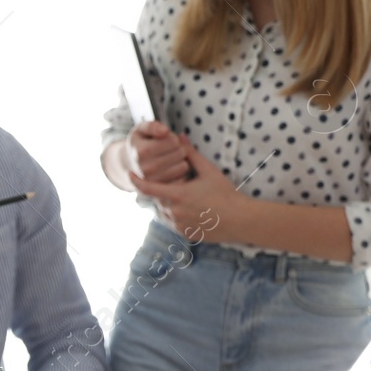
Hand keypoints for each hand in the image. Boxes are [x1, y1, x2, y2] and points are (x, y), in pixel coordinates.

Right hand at [127, 121, 190, 182]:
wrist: (130, 164)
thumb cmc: (140, 144)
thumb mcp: (142, 129)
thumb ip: (153, 126)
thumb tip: (164, 131)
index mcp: (142, 152)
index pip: (173, 140)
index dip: (173, 137)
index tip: (165, 139)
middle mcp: (146, 168)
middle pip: (180, 152)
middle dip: (178, 148)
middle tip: (169, 149)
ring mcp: (154, 182)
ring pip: (184, 165)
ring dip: (181, 160)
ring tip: (171, 158)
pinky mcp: (161, 191)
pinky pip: (183, 177)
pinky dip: (181, 172)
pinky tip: (172, 168)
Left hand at [131, 141, 249, 243]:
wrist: (240, 220)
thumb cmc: (225, 193)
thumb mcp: (208, 171)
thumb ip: (190, 154)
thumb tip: (180, 137)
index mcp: (177, 195)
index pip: (147, 188)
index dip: (135, 181)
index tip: (130, 174)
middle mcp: (174, 212)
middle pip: (158, 198)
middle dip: (165, 189)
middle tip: (182, 184)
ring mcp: (178, 225)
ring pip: (164, 211)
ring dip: (170, 202)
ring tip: (190, 197)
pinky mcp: (184, 233)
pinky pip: (173, 222)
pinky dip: (176, 214)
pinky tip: (192, 209)